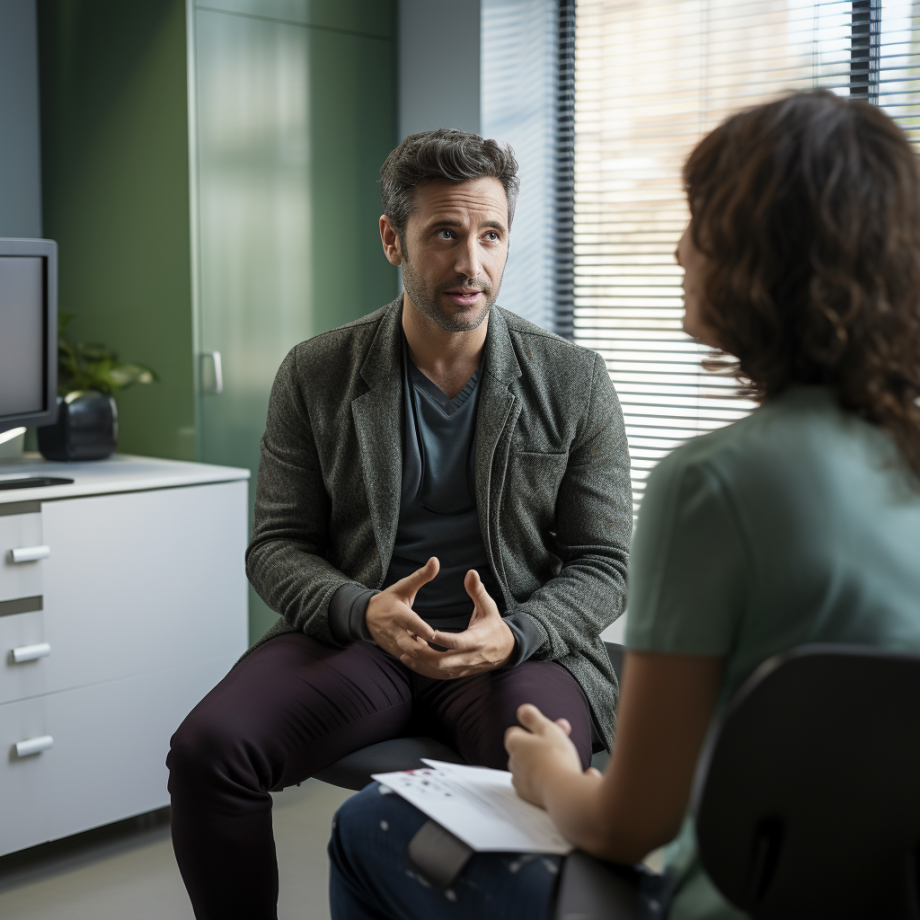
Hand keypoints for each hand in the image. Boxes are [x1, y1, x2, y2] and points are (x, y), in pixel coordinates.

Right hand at [365, 558, 439, 658]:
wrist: (365, 616)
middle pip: (409, 645)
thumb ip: (421, 576)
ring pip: (408, 656)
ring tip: (441, 659)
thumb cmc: (389, 599)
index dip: (423, 630)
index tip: (436, 635)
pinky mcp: (393, 651)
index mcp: (397, 613)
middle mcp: (394, 630)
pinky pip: (407, 660)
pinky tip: (434, 662)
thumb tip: (435, 560)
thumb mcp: (403, 586)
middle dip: (425, 651)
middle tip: (444, 653)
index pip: (411, 623)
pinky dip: (419, 662)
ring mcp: (392, 643)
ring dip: (424, 659)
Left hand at [398, 569, 514, 679]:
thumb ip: (478, 591)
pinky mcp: (458, 674)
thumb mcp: (489, 607)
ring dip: (420, 663)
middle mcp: (468, 658)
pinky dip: (423, 669)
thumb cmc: (494, 626)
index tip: (429, 632)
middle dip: (424, 654)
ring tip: (405, 650)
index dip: (442, 639)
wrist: (506, 650)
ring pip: (437, 671)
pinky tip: (411, 659)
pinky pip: (437, 676)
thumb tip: (471, 573)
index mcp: (476, 640)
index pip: (457, 642)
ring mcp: (462, 668)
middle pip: (443, 662)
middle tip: (409, 642)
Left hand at [505, 704, 588, 807]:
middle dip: (541, 745)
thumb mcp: (547, 728)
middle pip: (525, 749)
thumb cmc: (555, 756)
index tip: (547, 730)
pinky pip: (537, 783)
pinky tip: (567, 775)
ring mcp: (519, 780)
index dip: (532, 730)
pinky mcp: (528, 796)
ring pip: (531, 766)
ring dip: (544, 762)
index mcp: (515, 743)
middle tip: (562, 741)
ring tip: (566, 760)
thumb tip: (522, 710)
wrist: (562, 792)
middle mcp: (513, 762)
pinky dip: (548, 779)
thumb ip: (533, 717)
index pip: (516, 731)